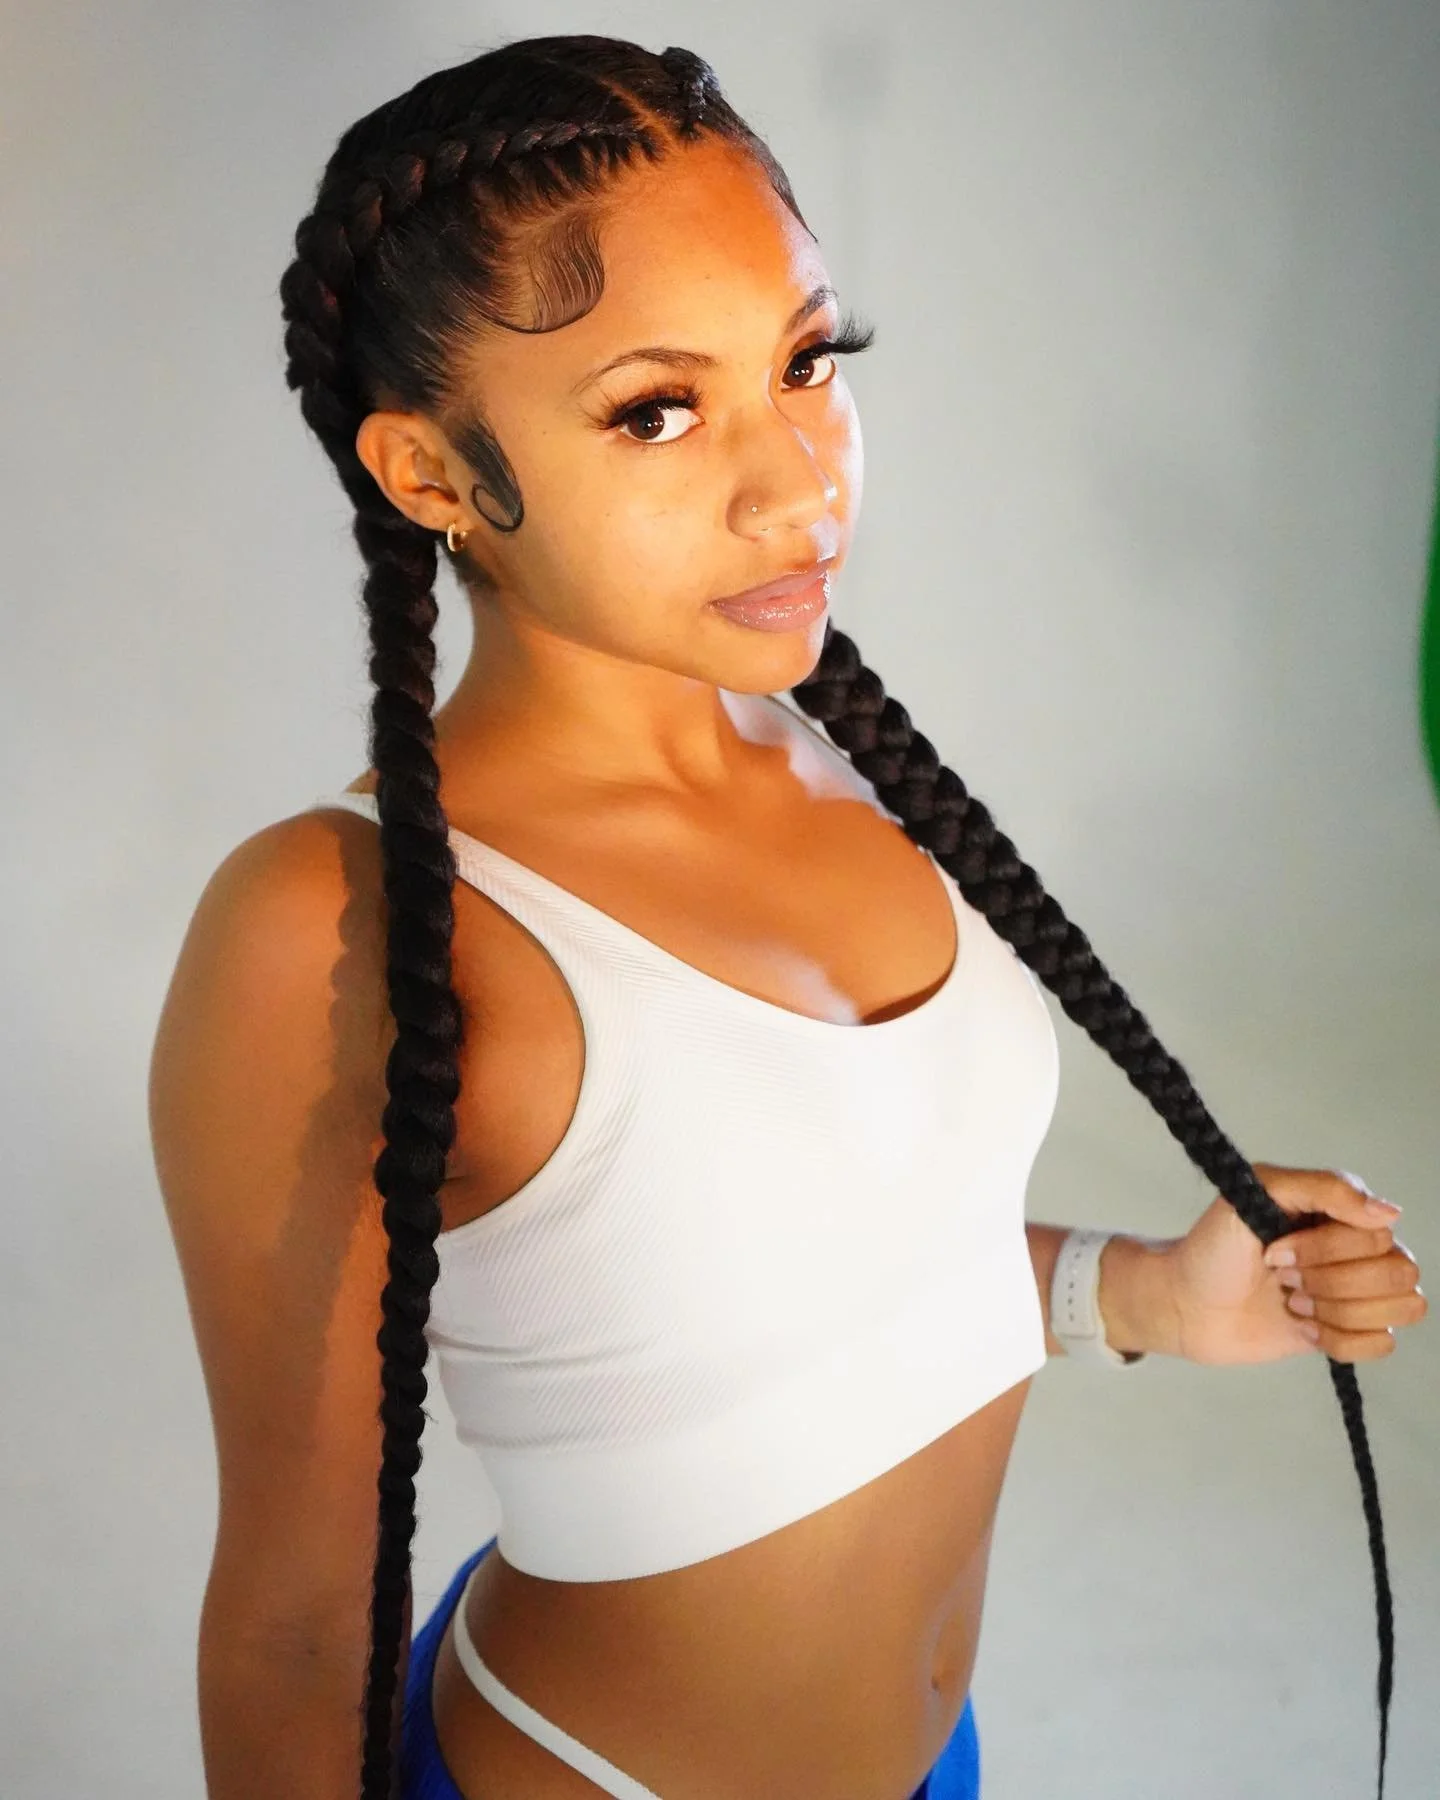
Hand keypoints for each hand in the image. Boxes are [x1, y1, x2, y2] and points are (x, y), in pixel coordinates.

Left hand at [1162, 1163, 1425, 1365]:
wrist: (1184, 1304)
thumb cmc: (1213, 1246)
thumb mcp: (1256, 1193)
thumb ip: (1324, 1188)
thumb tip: (1391, 1213)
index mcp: (1340, 1210)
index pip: (1379, 1234)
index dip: (1326, 1250)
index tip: (1274, 1251)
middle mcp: (1357, 1248)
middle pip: (1399, 1274)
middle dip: (1332, 1283)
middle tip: (1283, 1278)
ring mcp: (1355, 1292)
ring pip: (1402, 1309)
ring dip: (1339, 1311)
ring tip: (1293, 1302)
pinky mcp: (1347, 1332)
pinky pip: (1382, 1344)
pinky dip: (1340, 1341)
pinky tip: (1303, 1328)